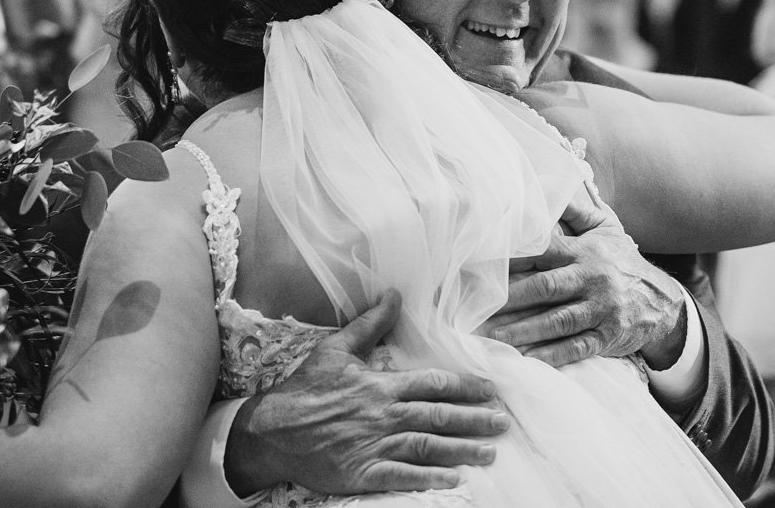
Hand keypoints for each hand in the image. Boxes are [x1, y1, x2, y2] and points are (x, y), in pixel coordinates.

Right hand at [225, 290, 509, 495]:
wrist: (272, 431)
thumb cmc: (304, 388)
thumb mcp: (336, 349)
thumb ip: (370, 323)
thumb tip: (394, 294)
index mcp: (382, 385)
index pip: (435, 384)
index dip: (466, 387)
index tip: (490, 390)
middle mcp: (385, 416)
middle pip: (440, 416)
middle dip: (475, 420)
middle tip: (502, 423)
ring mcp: (375, 446)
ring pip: (429, 447)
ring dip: (462, 450)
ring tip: (489, 453)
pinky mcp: (363, 473)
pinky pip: (403, 477)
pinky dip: (430, 479)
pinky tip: (453, 480)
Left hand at [481, 203, 686, 368]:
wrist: (662, 301)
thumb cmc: (623, 262)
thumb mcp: (606, 229)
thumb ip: (576, 212)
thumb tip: (548, 185)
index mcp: (586, 251)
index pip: (545, 251)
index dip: (514, 257)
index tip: (484, 264)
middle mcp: (592, 279)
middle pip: (546, 287)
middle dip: (511, 297)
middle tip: (479, 306)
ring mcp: (601, 310)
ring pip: (557, 321)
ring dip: (523, 330)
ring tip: (493, 336)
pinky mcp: (607, 337)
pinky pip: (576, 347)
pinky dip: (550, 355)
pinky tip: (526, 359)